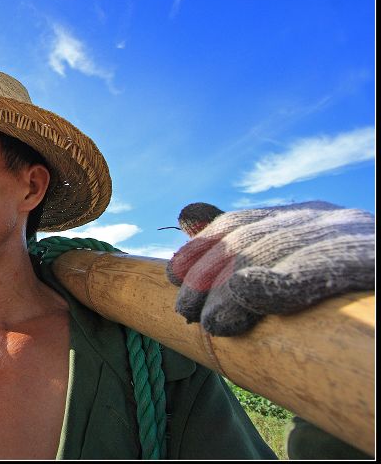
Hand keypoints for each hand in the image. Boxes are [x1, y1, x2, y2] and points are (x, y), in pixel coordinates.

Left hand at [166, 201, 374, 335]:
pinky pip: (321, 269)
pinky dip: (280, 282)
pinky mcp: (371, 263)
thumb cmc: (346, 299)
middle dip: (210, 276)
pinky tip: (247, 295)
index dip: (204, 248)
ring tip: (209, 321)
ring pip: (279, 255)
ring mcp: (358, 240)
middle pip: (255, 240)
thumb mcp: (297, 264)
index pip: (245, 223)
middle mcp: (333, 220)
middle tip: (185, 311)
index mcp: (313, 217)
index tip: (173, 274)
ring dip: (232, 291)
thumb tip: (187, 214)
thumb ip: (248, 242)